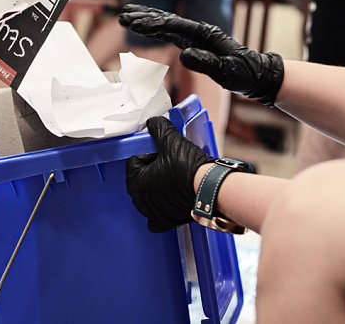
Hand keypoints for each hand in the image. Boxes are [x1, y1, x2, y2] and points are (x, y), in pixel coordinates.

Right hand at [119, 5, 284, 105]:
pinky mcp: (196, 42)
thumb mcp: (227, 73)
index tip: (135, 23)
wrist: (257, 74)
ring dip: (148, 19)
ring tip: (126, 15)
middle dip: (145, 17)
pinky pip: (172, 32)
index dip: (153, 24)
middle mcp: (200, 31)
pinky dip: (157, 28)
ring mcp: (197, 35)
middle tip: (123, 15)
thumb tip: (185, 55)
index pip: (174, 26)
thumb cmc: (244, 74)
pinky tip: (147, 28)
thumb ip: (207, 63)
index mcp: (205, 34)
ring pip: (168, 23)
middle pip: (167, 19)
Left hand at [126, 116, 214, 232]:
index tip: (161, 152)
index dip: (148, 153)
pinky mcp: (167, 221)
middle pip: (141, 178)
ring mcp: (154, 213)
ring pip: (150, 195)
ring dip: (158, 186)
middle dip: (152, 170)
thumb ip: (158, 128)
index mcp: (136, 183)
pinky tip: (171, 198)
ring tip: (176, 176)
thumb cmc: (189, 167)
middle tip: (170, 163)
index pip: (134, 162)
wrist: (211, 188)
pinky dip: (163, 207)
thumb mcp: (171, 139)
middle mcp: (141, 201)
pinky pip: (158, 215)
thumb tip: (153, 123)